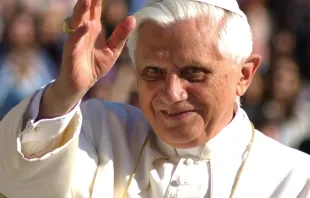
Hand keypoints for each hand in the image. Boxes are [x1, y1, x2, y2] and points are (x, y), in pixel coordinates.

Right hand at [38, 0, 135, 118]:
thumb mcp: (113, 50)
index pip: (95, 8)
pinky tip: (87, 26)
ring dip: (81, 10)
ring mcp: (76, 40)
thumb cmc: (95, 65)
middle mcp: (83, 30)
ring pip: (77, 22)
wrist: (81, 84)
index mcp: (93, 28)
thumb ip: (121, 35)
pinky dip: (79, 33)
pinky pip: (74, 41)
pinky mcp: (71, 52)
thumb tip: (133, 18)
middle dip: (88, 0)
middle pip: (85, 11)